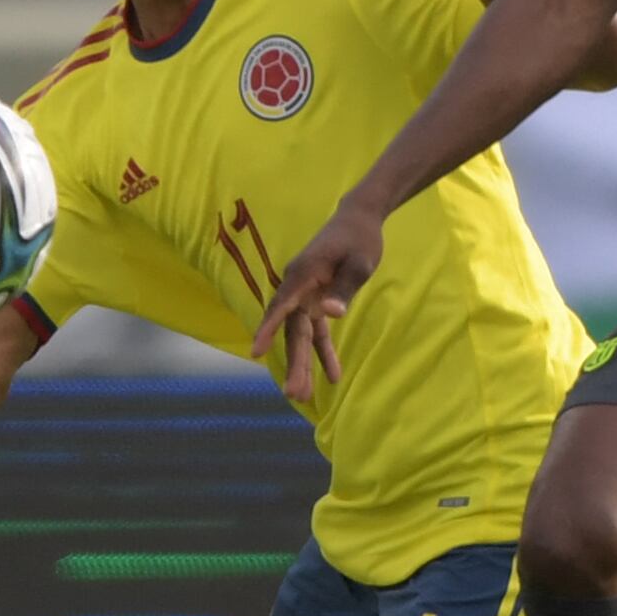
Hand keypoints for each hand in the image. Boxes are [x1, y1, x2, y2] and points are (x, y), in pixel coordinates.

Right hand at [249, 197, 385, 403]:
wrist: (358, 219)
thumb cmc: (360, 239)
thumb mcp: (360, 263)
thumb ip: (345, 288)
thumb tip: (329, 314)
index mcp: (303, 274)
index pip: (282, 306)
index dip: (268, 330)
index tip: (256, 352)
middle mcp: (297, 286)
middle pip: (291, 329)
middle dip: (293, 362)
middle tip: (294, 394)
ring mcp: (304, 295)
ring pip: (300, 334)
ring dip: (304, 363)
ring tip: (304, 396)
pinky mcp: (314, 300)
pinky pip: (315, 331)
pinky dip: (322, 352)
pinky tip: (332, 377)